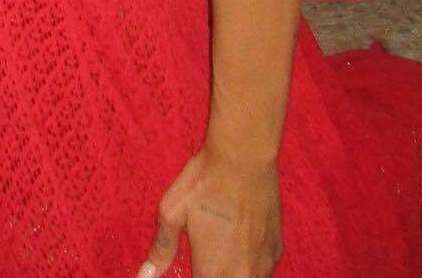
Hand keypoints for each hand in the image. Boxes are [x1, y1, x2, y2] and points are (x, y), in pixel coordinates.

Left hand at [134, 142, 282, 277]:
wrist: (244, 155)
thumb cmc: (205, 179)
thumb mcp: (172, 210)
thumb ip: (161, 248)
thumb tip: (145, 275)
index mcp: (212, 270)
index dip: (195, 276)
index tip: (194, 264)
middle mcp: (241, 274)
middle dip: (213, 275)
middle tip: (206, 256)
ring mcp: (263, 264)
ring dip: (233, 273)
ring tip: (222, 251)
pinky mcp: (276, 250)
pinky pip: (263, 271)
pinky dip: (251, 265)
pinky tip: (241, 245)